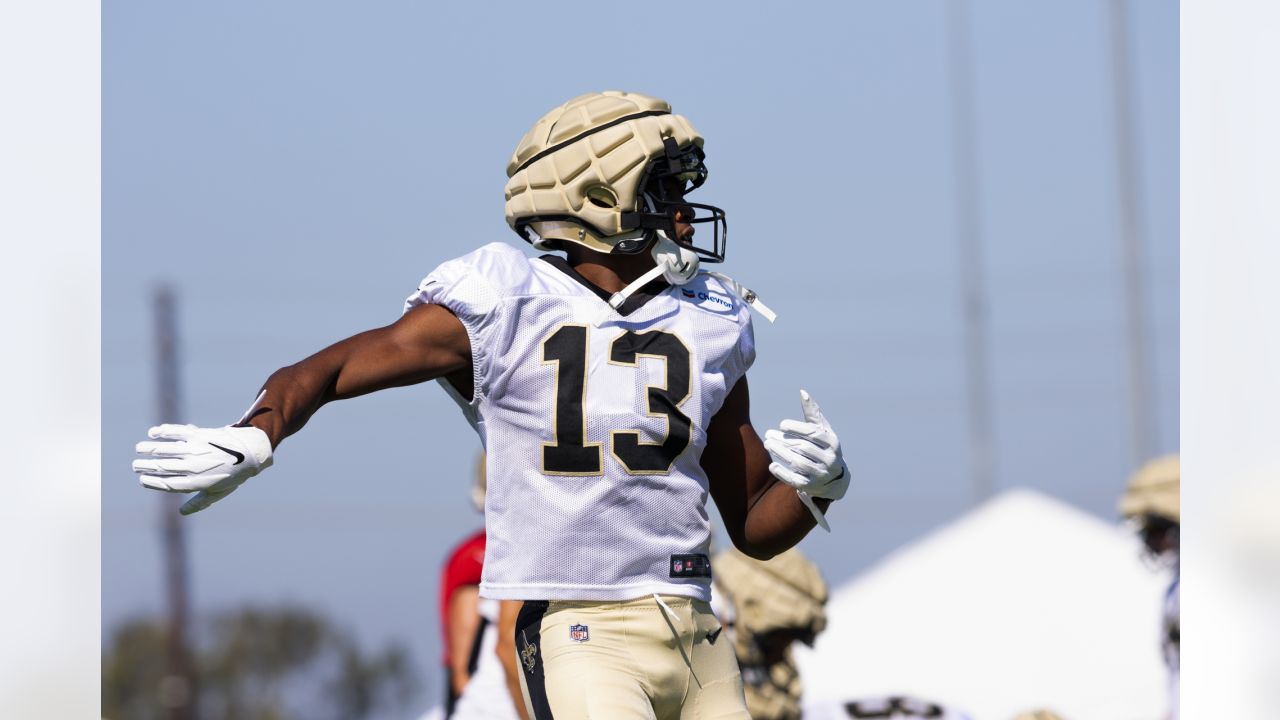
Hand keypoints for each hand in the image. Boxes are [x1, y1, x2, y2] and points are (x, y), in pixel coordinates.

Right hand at [133, 424, 273, 514]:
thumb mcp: (218, 492)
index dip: (152, 482)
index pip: (167, 484)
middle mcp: (193, 467)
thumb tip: (182, 513)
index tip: (142, 479)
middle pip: (162, 467)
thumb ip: (199, 503)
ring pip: (165, 450)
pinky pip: (176, 432)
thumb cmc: (233, 474)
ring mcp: (195, 450)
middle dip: (145, 466)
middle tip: (135, 464)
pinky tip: (153, 432)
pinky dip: (163, 431)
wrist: (250, 452)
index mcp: (196, 483)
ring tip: (139, 449)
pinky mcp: (199, 435)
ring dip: (148, 449)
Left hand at [764, 390, 848, 500]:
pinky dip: (783, 473)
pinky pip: (796, 481)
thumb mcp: (822, 430)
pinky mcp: (812, 486)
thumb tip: (802, 392)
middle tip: (768, 435)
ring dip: (781, 453)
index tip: (781, 425)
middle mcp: (830, 459)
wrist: (834, 479)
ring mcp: (821, 474)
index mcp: (832, 442)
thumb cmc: (823, 447)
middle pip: (804, 448)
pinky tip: (772, 465)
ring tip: (768, 444)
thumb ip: (812, 412)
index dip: (797, 429)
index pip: (814, 434)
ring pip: (799, 463)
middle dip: (785, 440)